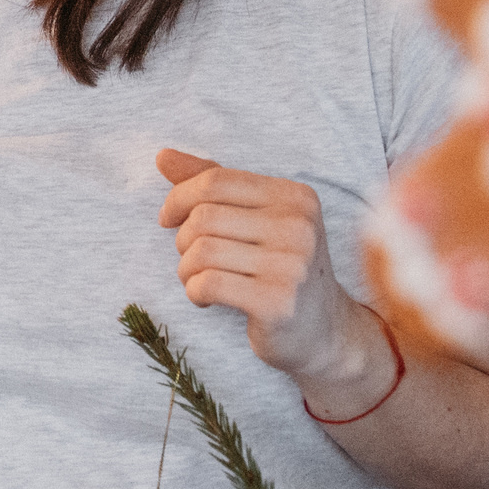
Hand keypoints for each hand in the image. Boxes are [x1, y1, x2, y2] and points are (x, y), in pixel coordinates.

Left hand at [156, 149, 369, 390]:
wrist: (325, 332)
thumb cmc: (281, 270)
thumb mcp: (257, 219)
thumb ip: (214, 185)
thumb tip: (162, 156)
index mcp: (295, 196)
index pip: (215, 180)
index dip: (178, 197)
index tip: (168, 218)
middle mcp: (298, 226)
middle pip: (204, 216)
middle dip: (183, 240)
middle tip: (193, 259)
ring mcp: (291, 265)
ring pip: (201, 251)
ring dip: (186, 269)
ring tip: (198, 279)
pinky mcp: (277, 302)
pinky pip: (208, 284)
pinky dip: (194, 292)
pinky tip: (205, 298)